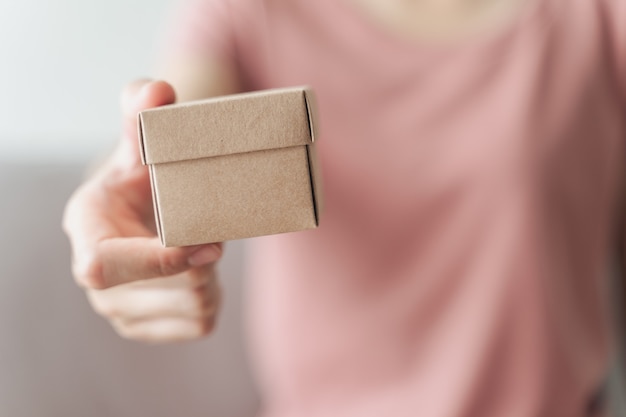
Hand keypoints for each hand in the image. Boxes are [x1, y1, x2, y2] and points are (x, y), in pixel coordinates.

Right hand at [63, 80, 222, 342]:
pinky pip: (200, 324)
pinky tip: (199, 275)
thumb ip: (143, 109)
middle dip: (207, 260)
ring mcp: (117, 310)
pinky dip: (213, 298)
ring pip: (194, 307)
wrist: (143, 213)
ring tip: (204, 251)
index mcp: (86, 227)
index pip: (105, 266)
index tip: (208, 244)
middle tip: (211, 234)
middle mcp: (94, 278)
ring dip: (214, 276)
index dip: (160, 260)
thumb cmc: (144, 175)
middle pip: (174, 287)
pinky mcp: (142, 328)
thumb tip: (157, 90)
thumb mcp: (141, 140)